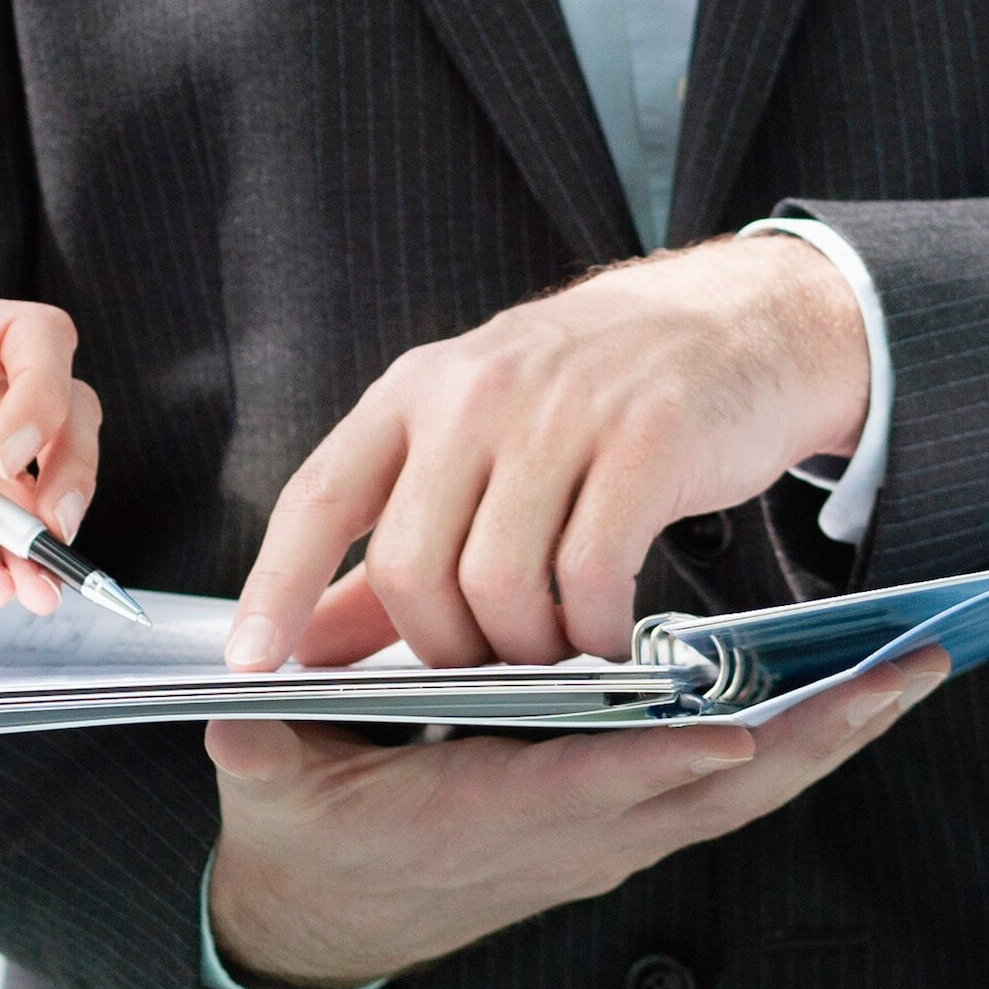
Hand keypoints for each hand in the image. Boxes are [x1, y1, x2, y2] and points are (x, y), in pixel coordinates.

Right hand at [204, 652, 948, 988]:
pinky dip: (797, 747)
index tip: (734, 734)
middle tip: (903, 675)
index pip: (588, 792)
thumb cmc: (306, 839)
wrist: (325, 924)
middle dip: (816, 738)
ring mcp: (606, 839)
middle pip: (718, 796)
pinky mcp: (618, 829)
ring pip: (743, 794)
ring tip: (907, 670)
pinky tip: (843, 699)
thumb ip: (261, 752)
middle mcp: (571, 836)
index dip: (660, 766)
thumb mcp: (272, 788)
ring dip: (829, 735)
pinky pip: (727, 792)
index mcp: (489, 820)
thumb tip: (232, 720)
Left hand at [230, 237, 867, 671]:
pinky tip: (608, 637)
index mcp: (417, 390)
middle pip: (412, 567)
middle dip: (443, 647)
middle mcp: (476, 394)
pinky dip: (593, 633)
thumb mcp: (478, 444)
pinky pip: (591, 578)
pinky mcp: (648, 443)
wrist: (738, 322)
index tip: (250, 666)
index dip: (277, 586)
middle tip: (488, 666)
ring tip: (556, 650)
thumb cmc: (592, 399)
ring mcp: (562, 414)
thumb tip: (309, 645)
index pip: (319, 496)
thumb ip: (395, 545)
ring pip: (497, 584)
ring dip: (524, 648)